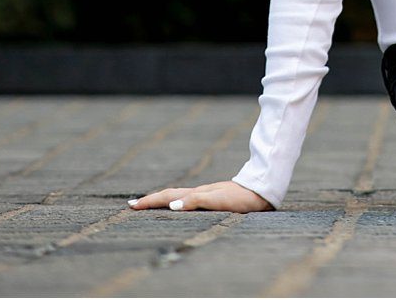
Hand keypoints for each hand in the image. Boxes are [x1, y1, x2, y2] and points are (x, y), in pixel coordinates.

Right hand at [128, 181, 272, 212]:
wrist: (264, 190)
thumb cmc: (243, 199)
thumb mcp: (219, 201)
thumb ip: (196, 201)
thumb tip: (171, 206)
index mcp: (197, 194)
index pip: (168, 197)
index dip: (150, 202)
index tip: (131, 205)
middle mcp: (200, 193)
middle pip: (171, 195)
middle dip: (151, 200)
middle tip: (132, 205)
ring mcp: (207, 193)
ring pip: (179, 196)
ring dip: (162, 200)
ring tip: (148, 204)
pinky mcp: (215, 196)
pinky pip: (189, 198)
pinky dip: (176, 201)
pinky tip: (178, 205)